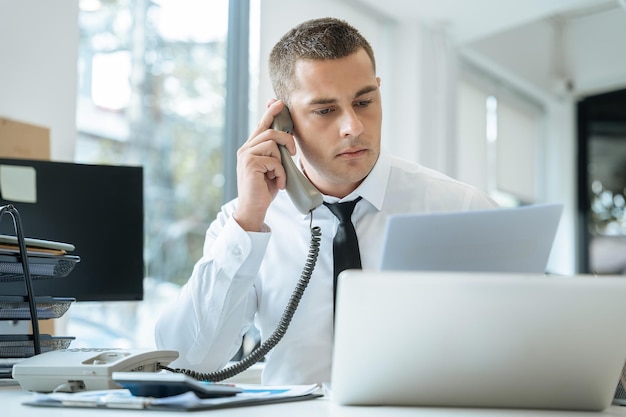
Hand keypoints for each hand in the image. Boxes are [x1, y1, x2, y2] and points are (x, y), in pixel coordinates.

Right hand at [233, 100, 295, 231]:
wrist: (253, 209)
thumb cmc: (263, 190)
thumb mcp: (272, 168)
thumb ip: (275, 154)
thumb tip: (287, 141)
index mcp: (250, 148)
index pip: (261, 126)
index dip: (270, 113)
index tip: (278, 102)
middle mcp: (245, 149)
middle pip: (270, 131)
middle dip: (287, 139)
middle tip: (294, 153)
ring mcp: (246, 155)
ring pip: (273, 144)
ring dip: (282, 162)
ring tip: (279, 176)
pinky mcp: (250, 163)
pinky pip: (274, 160)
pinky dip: (280, 173)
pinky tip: (277, 183)